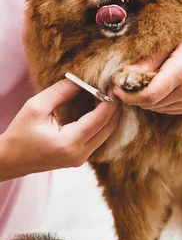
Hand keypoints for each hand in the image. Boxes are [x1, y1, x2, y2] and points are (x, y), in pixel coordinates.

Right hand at [0, 79, 119, 180]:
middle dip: (113, 106)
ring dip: (109, 114)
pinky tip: (97, 107)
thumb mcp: (37, 107)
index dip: (109, 100)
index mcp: (69, 143)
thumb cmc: (20, 132)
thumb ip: (61, 92)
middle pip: (108, 127)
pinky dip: (101, 122)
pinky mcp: (79, 159)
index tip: (113, 84)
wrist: (10, 159)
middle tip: (113, 87)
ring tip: (105, 94)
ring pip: (106, 134)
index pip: (100, 119)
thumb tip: (83, 80)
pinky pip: (98, 138)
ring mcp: (80, 160)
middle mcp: (79, 155)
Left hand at [112, 27, 181, 114]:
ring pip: (158, 108)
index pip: (148, 95)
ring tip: (141, 83)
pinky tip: (157, 87)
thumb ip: (148, 60)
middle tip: (123, 83)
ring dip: (145, 99)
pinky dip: (158, 101)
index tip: (116, 88)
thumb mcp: (172, 43)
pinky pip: (168, 109)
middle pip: (150, 103)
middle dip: (133, 96)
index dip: (128, 95)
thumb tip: (124, 74)